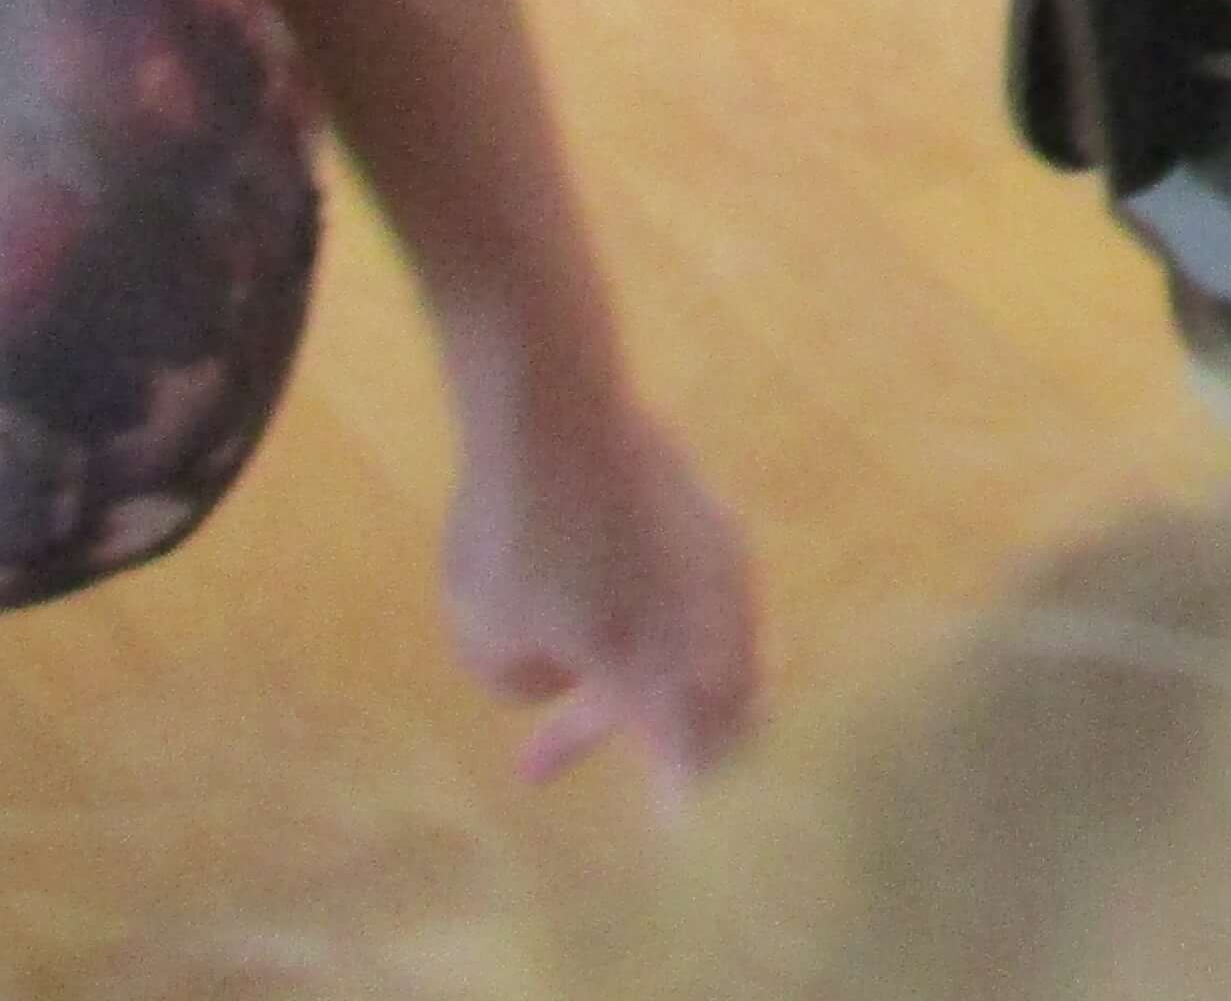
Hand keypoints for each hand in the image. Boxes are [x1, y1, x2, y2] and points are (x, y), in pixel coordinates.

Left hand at [438, 378, 755, 794]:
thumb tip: (566, 664)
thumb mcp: (488, 641)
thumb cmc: (516, 539)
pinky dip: (659, 627)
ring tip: (556, 679)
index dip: (694, 809)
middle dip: (654, 747)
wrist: (556, 409)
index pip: (699, 767)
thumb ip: (531, 682)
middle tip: (547, 758)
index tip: (683, 840)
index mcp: (661, 673)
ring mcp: (719, 563)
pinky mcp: (708, 517)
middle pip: (721, 712)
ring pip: (712, 651)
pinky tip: (594, 608)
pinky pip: (702, 601)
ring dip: (647, 678)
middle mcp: (710, 623)